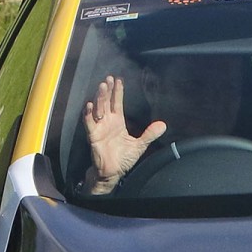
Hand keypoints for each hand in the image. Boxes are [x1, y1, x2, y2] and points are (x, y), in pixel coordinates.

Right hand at [81, 74, 166, 194]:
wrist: (113, 172)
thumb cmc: (123, 158)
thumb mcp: (140, 145)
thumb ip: (150, 134)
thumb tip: (163, 125)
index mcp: (117, 122)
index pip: (117, 103)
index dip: (117, 92)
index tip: (118, 80)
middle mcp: (107, 122)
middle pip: (106, 102)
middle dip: (107, 91)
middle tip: (108, 79)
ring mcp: (99, 128)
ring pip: (98, 109)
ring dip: (99, 98)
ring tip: (102, 87)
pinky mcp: (93, 136)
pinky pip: (89, 123)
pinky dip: (88, 114)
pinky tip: (89, 105)